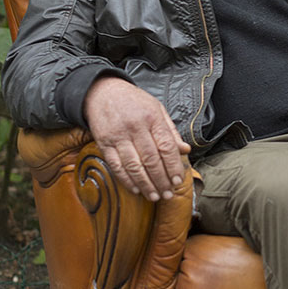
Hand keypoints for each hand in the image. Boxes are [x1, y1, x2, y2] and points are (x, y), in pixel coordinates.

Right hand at [84, 76, 189, 201]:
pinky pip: (116, 166)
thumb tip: (185, 150)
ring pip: (134, 166)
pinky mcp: (104, 143)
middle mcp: (136, 127)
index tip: (178, 180)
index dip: (173, 166)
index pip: (166, 147)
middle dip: (161, 180)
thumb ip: (171, 131)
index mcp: (152, 118)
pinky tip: (136, 189)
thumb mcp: (157, 108)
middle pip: (151, 160)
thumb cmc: (133, 101)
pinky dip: (126, 180)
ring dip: (146, 184)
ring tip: (154, 196)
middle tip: (168, 194)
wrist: (102, 92)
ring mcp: (118, 136)